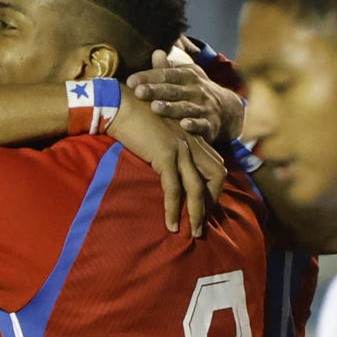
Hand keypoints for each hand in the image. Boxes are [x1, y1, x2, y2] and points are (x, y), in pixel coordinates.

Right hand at [108, 86, 229, 235]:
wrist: (120, 103)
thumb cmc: (135, 117)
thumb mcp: (160, 131)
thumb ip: (170, 146)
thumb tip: (168, 166)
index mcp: (193, 137)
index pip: (217, 165)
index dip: (215, 187)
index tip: (206, 204)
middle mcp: (192, 143)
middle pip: (217, 176)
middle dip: (212, 201)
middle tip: (203, 221)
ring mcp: (181, 149)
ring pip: (198, 188)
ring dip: (197, 214)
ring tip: (193, 233)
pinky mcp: (165, 156)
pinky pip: (174, 189)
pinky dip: (174, 209)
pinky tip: (171, 224)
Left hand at [128, 50, 245, 141]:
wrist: (227, 109)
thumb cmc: (197, 92)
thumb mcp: (186, 77)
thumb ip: (168, 69)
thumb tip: (155, 52)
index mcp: (188, 76)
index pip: (166, 74)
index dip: (148, 77)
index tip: (130, 81)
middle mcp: (196, 90)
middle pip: (173, 90)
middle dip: (155, 90)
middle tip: (138, 92)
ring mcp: (204, 107)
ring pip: (185, 107)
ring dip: (171, 107)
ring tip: (155, 108)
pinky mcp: (210, 124)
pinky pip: (202, 125)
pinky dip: (194, 125)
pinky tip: (184, 125)